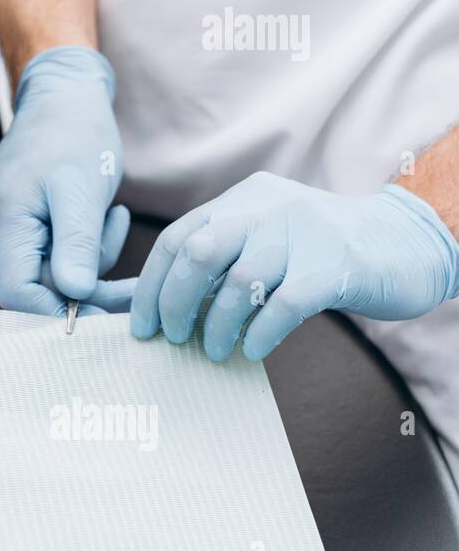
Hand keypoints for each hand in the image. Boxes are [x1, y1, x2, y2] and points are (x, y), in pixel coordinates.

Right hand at [0, 45, 132, 315]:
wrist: (62, 96)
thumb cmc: (76, 134)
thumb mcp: (85, 189)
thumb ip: (78, 244)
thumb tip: (74, 295)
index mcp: (1, 217)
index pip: (17, 292)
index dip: (58, 311)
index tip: (107, 313)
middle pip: (32, 286)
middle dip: (86, 282)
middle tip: (131, 272)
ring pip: (42, 272)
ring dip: (86, 258)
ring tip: (110, 216)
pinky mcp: (6, 225)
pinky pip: (43, 254)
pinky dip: (77, 246)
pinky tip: (96, 215)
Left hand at [130, 171, 458, 360]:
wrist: (409, 241)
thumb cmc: (323, 251)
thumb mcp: (268, 236)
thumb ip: (224, 257)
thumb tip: (166, 306)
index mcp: (242, 200)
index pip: (177, 238)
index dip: (151, 285)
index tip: (142, 324)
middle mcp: (268, 208)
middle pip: (198, 253)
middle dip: (175, 302)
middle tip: (172, 338)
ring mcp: (303, 233)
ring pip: (239, 281)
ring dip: (217, 325)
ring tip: (214, 351)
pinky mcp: (336, 265)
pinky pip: (283, 305)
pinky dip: (259, 333)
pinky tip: (252, 350)